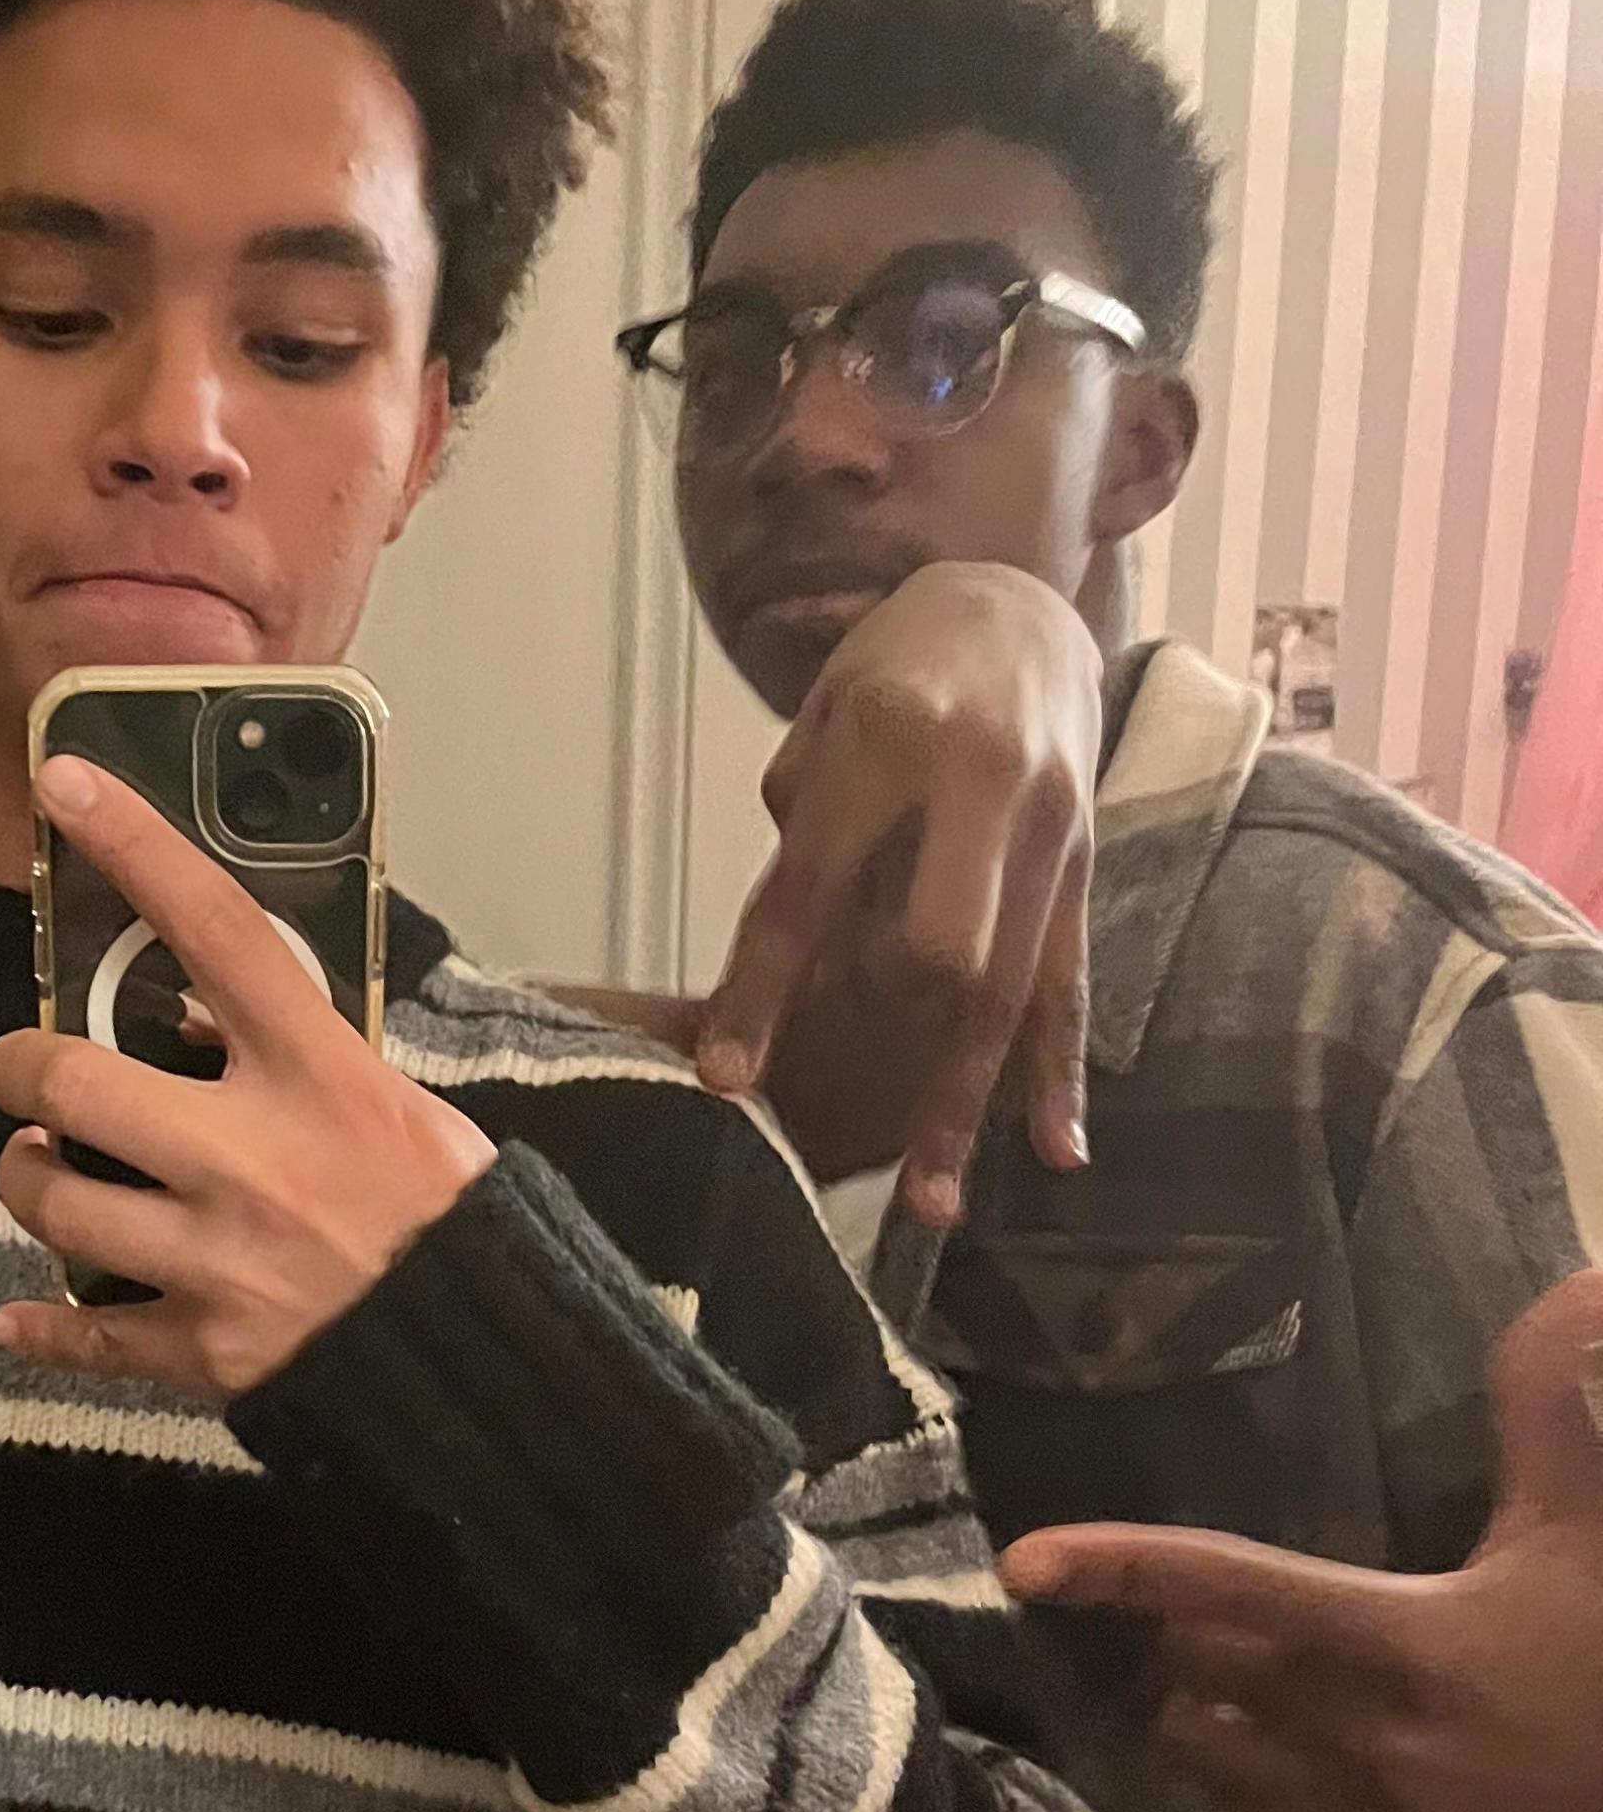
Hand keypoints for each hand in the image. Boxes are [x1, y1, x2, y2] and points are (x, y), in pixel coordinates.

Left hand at [0, 757, 494, 1402]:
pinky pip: (85, 1336)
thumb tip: (205, 1012)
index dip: (137, 847)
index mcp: (320, 1077)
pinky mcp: (206, 1350)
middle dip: (20, 1073)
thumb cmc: (455, 1223)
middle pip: (74, 1086)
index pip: (217, 931)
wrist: (494, 1366)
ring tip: (44, 1174)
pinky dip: (42, 1329)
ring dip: (29, 1182)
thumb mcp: (400, 1106)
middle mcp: (256, 1159)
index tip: (65, 784)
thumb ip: (303, 1058)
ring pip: (56, 1206)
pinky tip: (21, 1320)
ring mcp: (221, 1259)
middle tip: (25, 1076)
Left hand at [695, 562, 1099, 1223]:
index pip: (811, 890)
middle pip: (937, 942)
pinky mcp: (1088, 867)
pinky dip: (1059, 1073)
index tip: (723, 1078)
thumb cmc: (889, 675)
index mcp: (891, 743)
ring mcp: (1051, 832)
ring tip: (928, 1204)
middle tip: (825, 1112)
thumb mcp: (823, 719)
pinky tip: (1054, 1150)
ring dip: (963, 1100)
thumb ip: (801, 825)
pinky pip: (1074, 984)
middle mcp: (984, 787)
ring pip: (1008, 988)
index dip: (763, 989)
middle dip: (885, 1028)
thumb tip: (785, 950)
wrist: (1016, 608)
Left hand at [1003, 1268, 1602, 1811]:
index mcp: (1407, 1643)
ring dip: (1195, 1713)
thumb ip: (1552, 1404)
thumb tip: (1574, 1286)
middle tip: (1280, 1617)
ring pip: (1193, 1754)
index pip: (1231, 1590)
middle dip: (1202, 1634)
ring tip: (1264, 1687)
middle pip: (1198, 1670)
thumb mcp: (1585, 1524)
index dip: (1124, 1565)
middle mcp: (1366, 1744)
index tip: (1026, 1557)